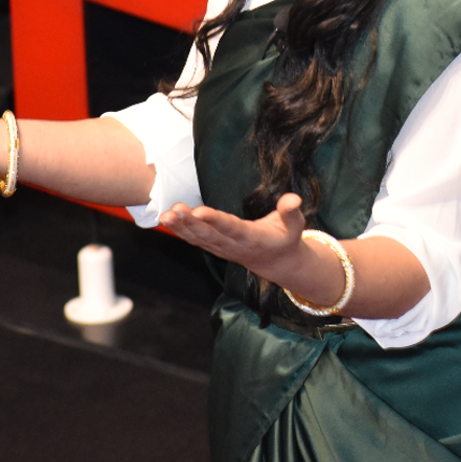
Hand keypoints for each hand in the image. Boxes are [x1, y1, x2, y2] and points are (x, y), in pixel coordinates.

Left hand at [160, 193, 306, 284]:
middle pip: (209, 235)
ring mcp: (221, 248)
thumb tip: (293, 198)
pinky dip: (180, 231)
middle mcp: (234, 246)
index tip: (200, 211)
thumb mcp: (295, 226)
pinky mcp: (214, 247)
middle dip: (191, 224)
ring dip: (181, 227)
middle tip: (176, 210)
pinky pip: (194, 240)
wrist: (277, 263)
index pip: (231, 228)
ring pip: (198, 239)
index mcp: (253, 239)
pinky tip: (166, 219)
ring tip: (166, 215)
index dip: (215, 221)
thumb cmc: (285, 238)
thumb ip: (291, 212)